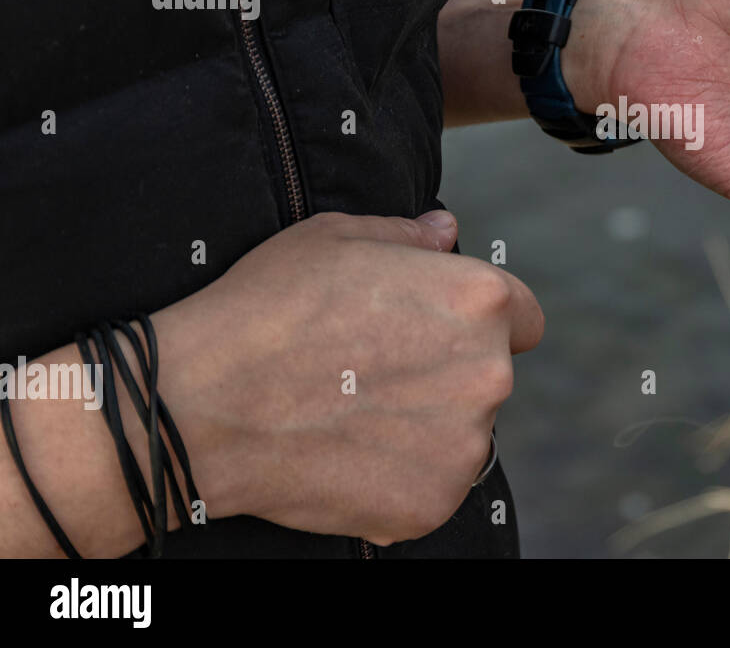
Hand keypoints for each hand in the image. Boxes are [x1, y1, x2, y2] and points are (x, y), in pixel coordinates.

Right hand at [153, 210, 542, 545]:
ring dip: (425, 427)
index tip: (442, 331)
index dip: (483, 321)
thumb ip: (408, 235)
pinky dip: (397, 476)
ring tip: (351, 413)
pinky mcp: (431, 504)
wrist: (200, 406)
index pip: (523, 316)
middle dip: (447, 373)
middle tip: (374, 372)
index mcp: (479, 301)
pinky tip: (344, 454)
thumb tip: (446, 232)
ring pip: (462, 434)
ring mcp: (463, 447)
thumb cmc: (266, 310)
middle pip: (489, 375)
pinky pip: (429, 485)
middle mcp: (489, 374)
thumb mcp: (335, 239)